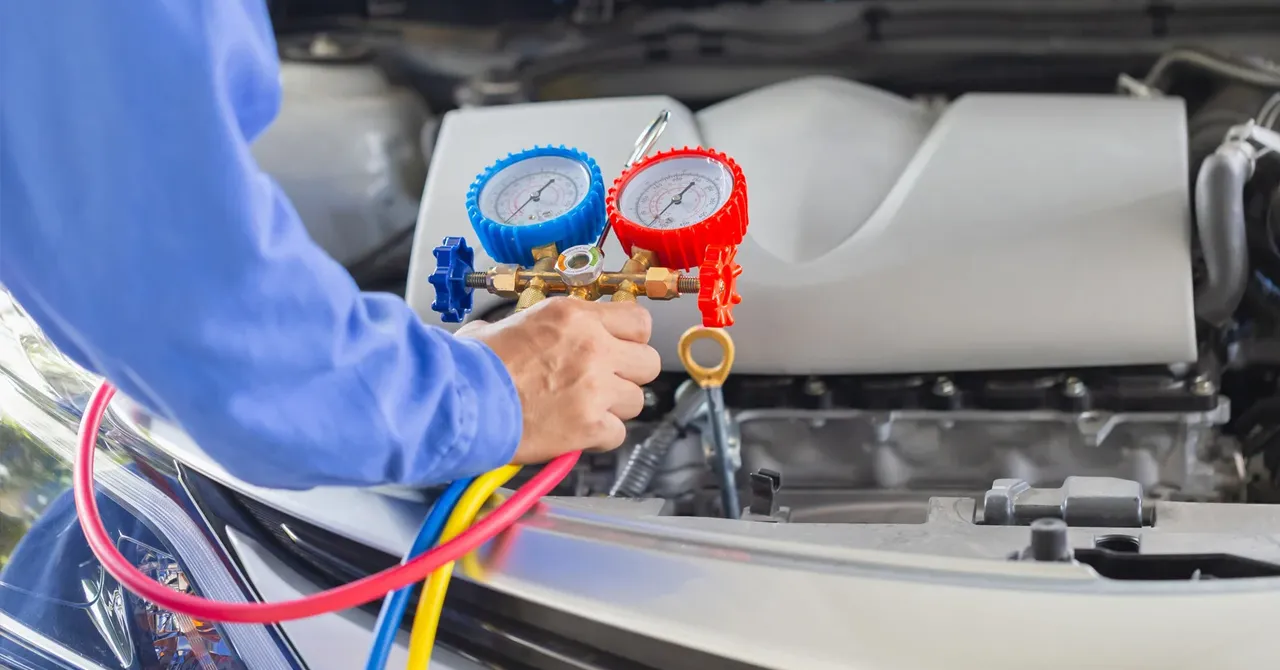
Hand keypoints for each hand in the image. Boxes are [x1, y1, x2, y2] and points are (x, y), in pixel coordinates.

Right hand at [455, 298, 660, 463]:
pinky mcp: (590, 425)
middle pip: (648, 362)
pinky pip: (617, 434)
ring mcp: (595, 387)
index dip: (632, 338)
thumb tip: (539, 332)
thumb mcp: (507, 324)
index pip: (638, 320)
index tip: (620, 347)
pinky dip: (598, 438)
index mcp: (573, 316)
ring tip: (583, 410)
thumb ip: (540, 327)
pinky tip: (574, 433)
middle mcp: (592, 347)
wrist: (457, 403)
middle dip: (629, 374)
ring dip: (614, 408)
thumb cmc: (470, 366)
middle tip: (605, 383)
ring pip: (637, 401)